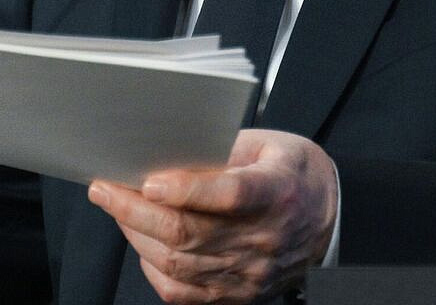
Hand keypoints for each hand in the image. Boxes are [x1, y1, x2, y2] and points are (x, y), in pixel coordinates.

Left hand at [87, 129, 336, 304]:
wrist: (331, 217)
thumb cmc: (292, 173)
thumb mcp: (267, 145)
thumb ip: (222, 150)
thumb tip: (164, 155)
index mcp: (277, 192)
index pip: (229, 195)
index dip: (187, 190)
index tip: (149, 181)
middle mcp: (265, 238)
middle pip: (190, 234)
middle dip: (135, 211)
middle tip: (104, 189)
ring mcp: (252, 272)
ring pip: (179, 264)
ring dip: (136, 237)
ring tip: (116, 211)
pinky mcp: (242, 294)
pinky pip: (186, 294)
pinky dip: (155, 271)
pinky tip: (142, 246)